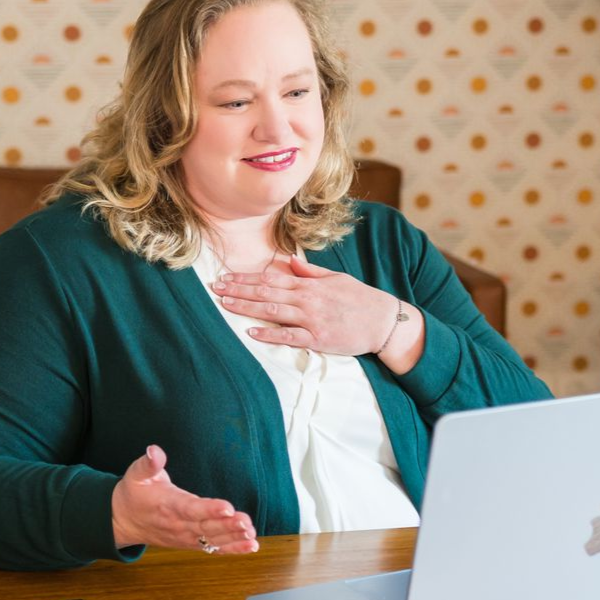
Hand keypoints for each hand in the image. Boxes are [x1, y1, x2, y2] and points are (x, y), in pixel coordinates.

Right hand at [111, 445, 258, 553]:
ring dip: (234, 538)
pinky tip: (250, 546)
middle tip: (246, 522)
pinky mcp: (191, 543)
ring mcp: (185, 537)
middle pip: (206, 527)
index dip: (209, 509)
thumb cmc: (134, 493)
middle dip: (228, 526)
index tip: (227, 507)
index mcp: (168, 505)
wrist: (124, 521)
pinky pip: (213, 548)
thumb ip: (148, 464)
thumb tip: (154, 451)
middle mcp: (178, 524)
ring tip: (251, 535)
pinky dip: (232, 549)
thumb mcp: (136, 474)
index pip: (190, 509)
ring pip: (212, 540)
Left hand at [211, 255, 421, 364]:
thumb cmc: (361, 299)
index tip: (226, 277)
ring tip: (225, 304)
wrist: (384, 321)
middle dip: (238, 290)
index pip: (270, 278)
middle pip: (266, 292)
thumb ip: (311, 271)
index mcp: (310, 284)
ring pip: (273, 311)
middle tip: (215, 288)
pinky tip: (251, 332)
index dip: (246, 278)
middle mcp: (307, 299)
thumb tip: (289, 260)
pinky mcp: (318, 339)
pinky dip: (270, 334)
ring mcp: (312, 319)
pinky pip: (289, 337)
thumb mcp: (336, 278)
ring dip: (247, 307)